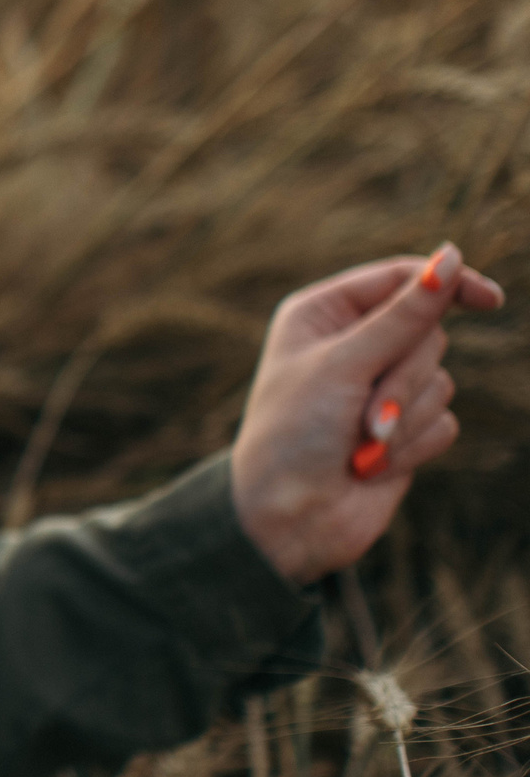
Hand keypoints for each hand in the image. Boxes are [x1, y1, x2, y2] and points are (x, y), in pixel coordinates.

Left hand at [232, 242, 503, 584]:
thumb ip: (404, 316)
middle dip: (404, 378)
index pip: (400, 280)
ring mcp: (380, 387)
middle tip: (365, 414)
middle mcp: (354, 344)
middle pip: (429, 333)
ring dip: (405, 418)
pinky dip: (412, 445)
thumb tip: (451, 257)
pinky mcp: (404, 428)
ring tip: (361, 444)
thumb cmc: (295, 433)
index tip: (489, 299)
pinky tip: (372, 466)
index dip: (446, 284)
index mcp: (323, 314)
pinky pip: (445, 421)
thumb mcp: (345, 365)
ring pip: (442, 380)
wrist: (288, 519)